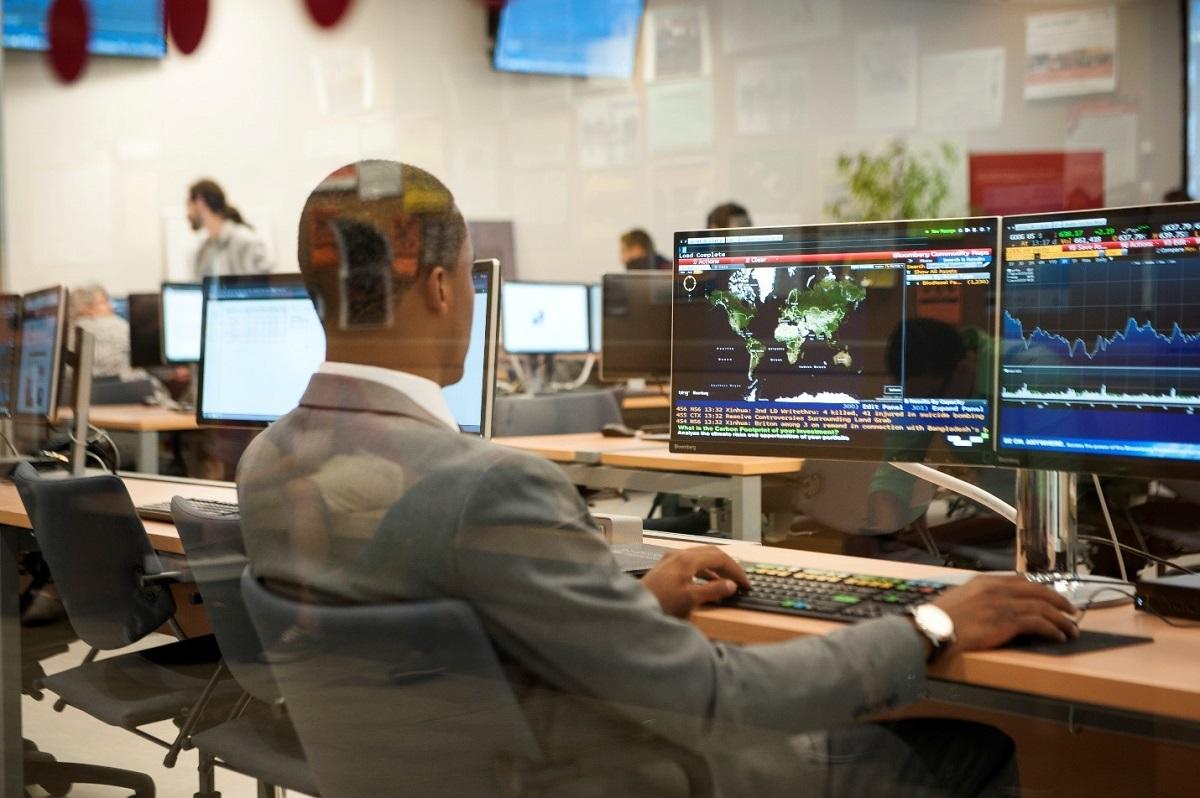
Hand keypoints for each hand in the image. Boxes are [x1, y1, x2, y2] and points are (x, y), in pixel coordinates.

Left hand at [641, 546, 750, 618]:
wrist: (633, 611)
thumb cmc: (660, 605)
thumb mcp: (690, 599)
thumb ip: (713, 591)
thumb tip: (731, 585)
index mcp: (687, 559)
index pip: (719, 557)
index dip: (735, 570)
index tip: (746, 583)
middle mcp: (678, 554)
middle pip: (710, 554)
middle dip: (728, 566)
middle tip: (740, 580)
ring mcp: (670, 560)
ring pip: (700, 558)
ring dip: (716, 570)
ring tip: (728, 584)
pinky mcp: (665, 568)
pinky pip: (691, 565)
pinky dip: (704, 573)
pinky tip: (708, 585)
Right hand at [931, 574, 1080, 651]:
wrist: (932, 628)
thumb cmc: (939, 619)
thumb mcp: (958, 599)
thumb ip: (978, 598)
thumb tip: (991, 607)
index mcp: (985, 582)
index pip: (1021, 581)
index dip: (1040, 589)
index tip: (1050, 597)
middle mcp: (996, 589)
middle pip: (1037, 590)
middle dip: (1058, 600)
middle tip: (1071, 610)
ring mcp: (1002, 604)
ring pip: (1042, 607)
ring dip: (1061, 619)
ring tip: (1071, 628)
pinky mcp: (1006, 622)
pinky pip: (1037, 623)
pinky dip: (1052, 629)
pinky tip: (1058, 636)